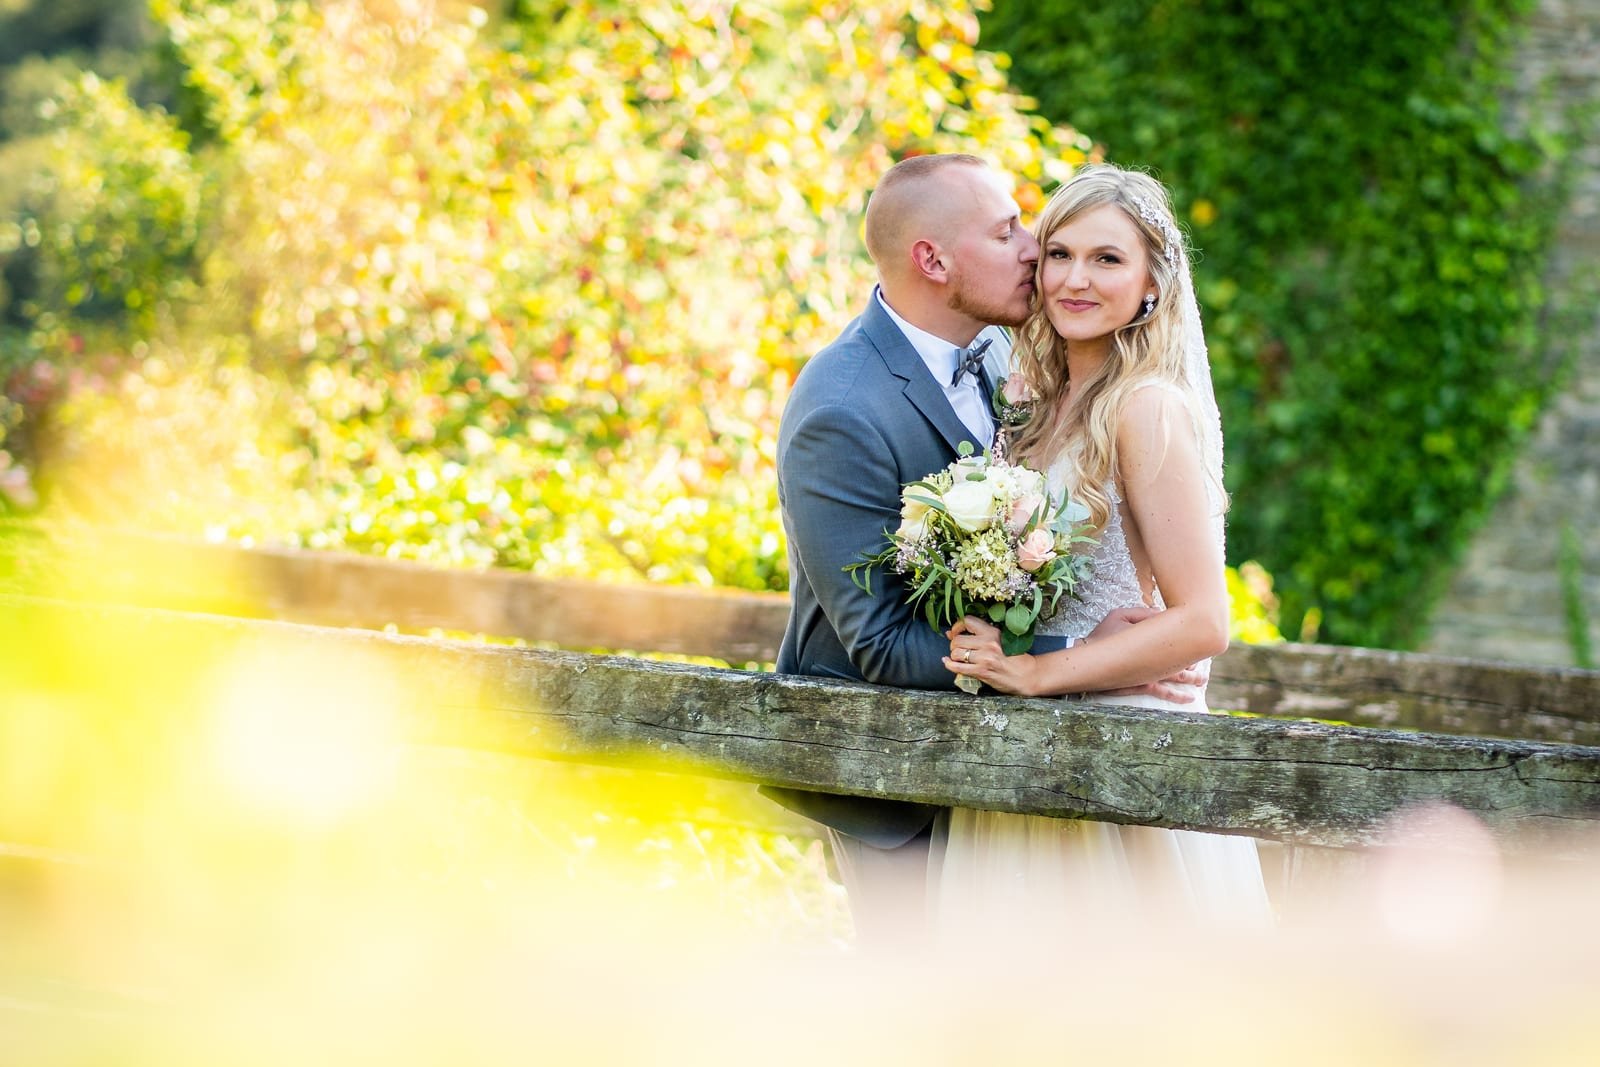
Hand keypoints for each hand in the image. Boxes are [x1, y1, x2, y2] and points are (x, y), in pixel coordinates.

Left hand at [945, 615, 1037, 695]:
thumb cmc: (1015, 658)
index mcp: (993, 632)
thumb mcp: (1000, 640)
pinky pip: (957, 667)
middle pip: (958, 639)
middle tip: (960, 648)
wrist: (1027, 675)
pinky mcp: (982, 672)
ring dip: (954, 655)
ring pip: (956, 653)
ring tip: (960, 657)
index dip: (958, 626)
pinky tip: (948, 662)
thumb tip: (950, 632)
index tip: (957, 632)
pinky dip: (949, 664)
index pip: (967, 621)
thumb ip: (978, 635)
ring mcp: (984, 658)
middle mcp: (988, 643)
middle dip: (954, 644)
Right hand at [1086, 607, 1210, 703]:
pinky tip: (1188, 699)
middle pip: (1180, 659)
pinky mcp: (1139, 686)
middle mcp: (1151, 659)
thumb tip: (1161, 613)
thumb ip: (1142, 614)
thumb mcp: (1119, 615)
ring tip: (1201, 681)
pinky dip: (1176, 695)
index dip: (1188, 638)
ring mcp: (1146, 674)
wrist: (1084, 659)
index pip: (1174, 637)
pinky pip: (1162, 692)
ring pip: (1175, 677)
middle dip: (1194, 661)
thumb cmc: (1102, 636)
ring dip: (1191, 679)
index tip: (1197, 637)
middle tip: (1203, 662)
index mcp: (1149, 640)